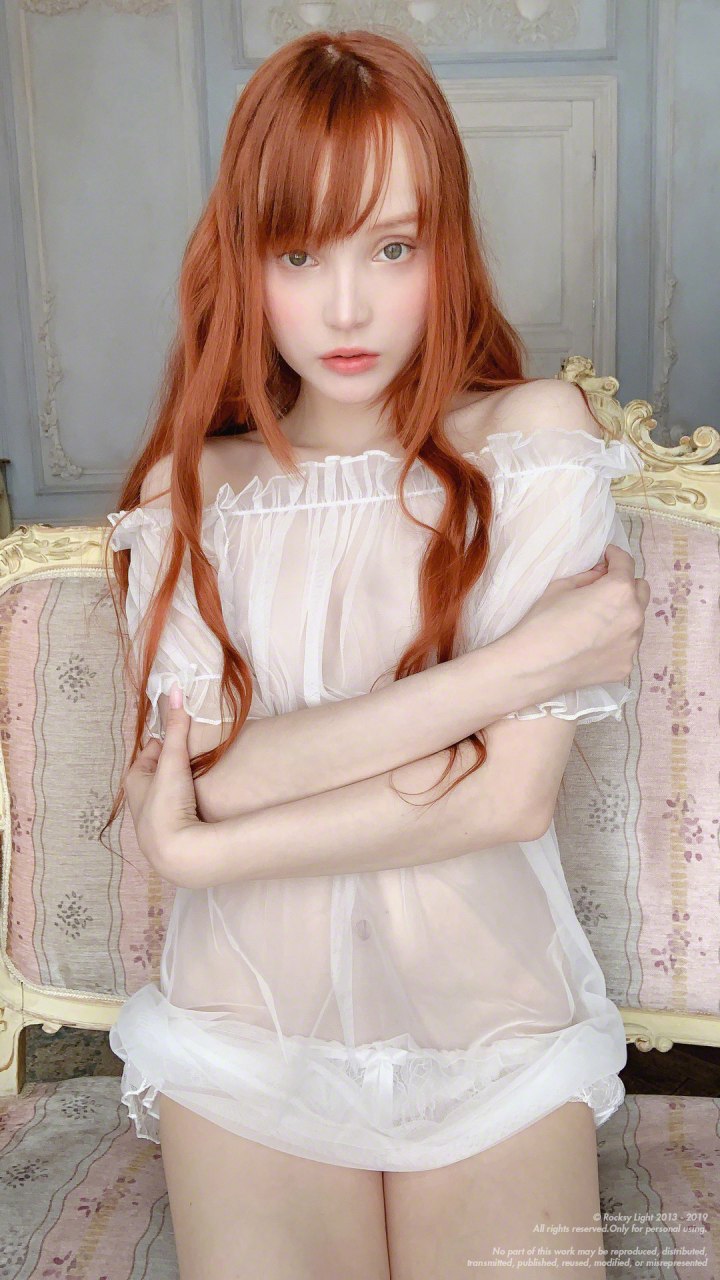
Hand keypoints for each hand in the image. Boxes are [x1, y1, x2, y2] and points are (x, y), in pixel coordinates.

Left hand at [122, 681, 202, 885]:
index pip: (152, 748)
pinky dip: (188, 799)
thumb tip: (176, 689)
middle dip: (178, 759)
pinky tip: (203, 798)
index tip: (187, 729)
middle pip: (161, 768)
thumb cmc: (166, 805)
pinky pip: (179, 806)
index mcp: (134, 779)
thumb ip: (177, 728)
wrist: (177, 853)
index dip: (169, 738)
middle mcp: (140, 798)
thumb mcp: (172, 761)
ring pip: (170, 789)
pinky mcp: (170, 830)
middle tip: (200, 749)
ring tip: (205, 772)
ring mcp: (155, 816)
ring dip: (185, 780)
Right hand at [517, 543, 650, 687]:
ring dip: (623, 614)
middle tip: (603, 589)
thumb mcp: (560, 587)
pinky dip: (616, 640)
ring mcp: (632, 645)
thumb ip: (588, 576)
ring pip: (636, 620)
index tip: (607, 557)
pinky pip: (627, 645)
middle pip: (641, 590)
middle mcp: (634, 616)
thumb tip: (601, 573)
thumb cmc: (541, 622)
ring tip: (597, 622)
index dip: (615, 556)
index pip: (626, 563)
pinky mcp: (625, 666)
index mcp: (619, 591)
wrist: (532, 667)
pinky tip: (593, 645)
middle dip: (625, 585)